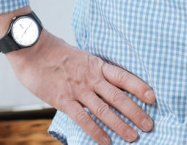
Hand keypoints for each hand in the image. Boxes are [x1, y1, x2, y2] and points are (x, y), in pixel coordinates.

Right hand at [6, 30, 155, 144]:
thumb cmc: (56, 53)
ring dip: (120, 125)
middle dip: (136, 112)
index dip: (140, 87)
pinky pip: (83, 119)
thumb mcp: (81, 57)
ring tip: (133, 136)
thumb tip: (104, 81)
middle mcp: (92, 78)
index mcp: (97, 66)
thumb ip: (94, 70)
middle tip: (149, 124)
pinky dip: (95, 131)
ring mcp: (78, 90)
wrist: (33, 49)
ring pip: (104, 110)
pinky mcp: (63, 100)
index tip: (154, 97)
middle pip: (119, 97)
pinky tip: (105, 141)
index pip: (124, 77)